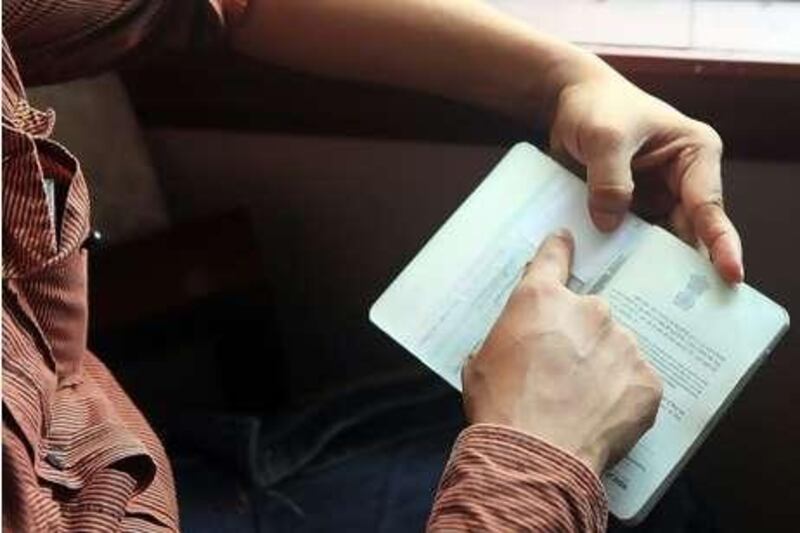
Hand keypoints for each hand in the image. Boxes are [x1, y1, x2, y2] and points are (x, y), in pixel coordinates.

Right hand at [462, 230, 662, 474]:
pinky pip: (635, 380)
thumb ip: (506, 336)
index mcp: (541, 300)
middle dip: (577, 335)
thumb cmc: (499, 407)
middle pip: (588, 312)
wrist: (535, 456)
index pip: (554, 257)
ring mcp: (623, 344)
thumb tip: (516, 341)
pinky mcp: (647, 379)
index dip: (559, 249)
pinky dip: (622, 394)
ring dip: (602, 364)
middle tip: (562, 370)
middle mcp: (588, 311)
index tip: (567, 240)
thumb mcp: (481, 361)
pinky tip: (601, 415)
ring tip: (581, 401)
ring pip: (615, 346)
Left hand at [549, 68, 742, 282]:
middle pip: (687, 231)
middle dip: (683, 266)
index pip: (709, 206)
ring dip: (649, 265)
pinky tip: (615, 282)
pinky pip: (630, 237)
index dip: (720, 243)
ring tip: (647, 303)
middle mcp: (682, 179)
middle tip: (684, 307)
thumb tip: (610, 225)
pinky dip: (623, 256)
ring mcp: (654, 195)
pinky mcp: (629, 206)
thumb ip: (610, 181)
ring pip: (658, 240)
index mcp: (694, 155)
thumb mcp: (605, 138)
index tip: (731, 274)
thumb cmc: (596, 106)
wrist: (565, 100)